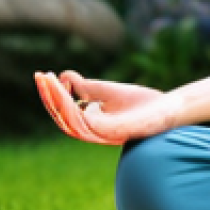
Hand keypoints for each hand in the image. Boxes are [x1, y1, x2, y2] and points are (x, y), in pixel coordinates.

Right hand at [34, 69, 181, 145]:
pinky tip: (67, 92)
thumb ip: (87, 87)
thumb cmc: (141, 103)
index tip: (42, 74)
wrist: (168, 108)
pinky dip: (73, 110)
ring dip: (57, 101)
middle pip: (61, 117)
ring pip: (69, 121)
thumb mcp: (109, 91)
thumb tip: (64, 75)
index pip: (64, 110)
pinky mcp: (111, 134)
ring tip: (50, 81)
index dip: (51, 94)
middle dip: (49, 96)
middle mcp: (92, 131)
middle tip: (40, 76)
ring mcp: (101, 134)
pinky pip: (85, 124)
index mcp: (90, 122)